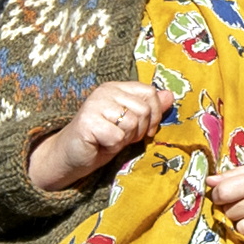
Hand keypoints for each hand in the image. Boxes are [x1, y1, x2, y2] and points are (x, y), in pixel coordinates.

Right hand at [26, 75, 176, 199]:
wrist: (72, 156)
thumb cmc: (103, 140)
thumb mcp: (131, 124)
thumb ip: (149, 109)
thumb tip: (171, 95)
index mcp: (116, 87)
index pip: (150, 92)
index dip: (154, 115)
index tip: (144, 130)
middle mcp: (105, 91)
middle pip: (143, 109)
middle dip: (138, 131)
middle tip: (121, 137)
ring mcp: (94, 104)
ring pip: (131, 123)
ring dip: (124, 139)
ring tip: (110, 139)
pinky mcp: (87, 121)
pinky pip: (117, 137)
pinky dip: (112, 147)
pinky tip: (100, 144)